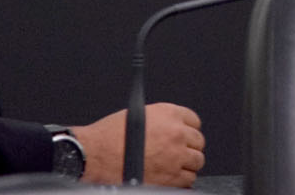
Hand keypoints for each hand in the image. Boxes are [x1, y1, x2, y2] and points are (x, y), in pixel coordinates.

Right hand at [71, 103, 204, 186]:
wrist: (96, 156)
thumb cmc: (109, 136)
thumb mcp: (138, 115)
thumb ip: (160, 120)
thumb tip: (169, 127)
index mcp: (168, 114)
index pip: (194, 120)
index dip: (187, 129)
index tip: (185, 135)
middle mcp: (176, 133)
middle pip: (198, 141)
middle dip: (189, 147)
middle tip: (179, 152)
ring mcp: (176, 157)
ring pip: (197, 161)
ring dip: (187, 164)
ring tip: (174, 166)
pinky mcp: (171, 178)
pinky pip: (188, 180)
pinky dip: (182, 180)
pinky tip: (171, 177)